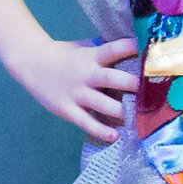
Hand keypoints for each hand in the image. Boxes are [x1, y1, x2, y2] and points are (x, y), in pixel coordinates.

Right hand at [12, 35, 138, 143]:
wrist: (31, 63)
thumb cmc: (63, 55)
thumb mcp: (83, 48)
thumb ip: (104, 51)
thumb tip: (133, 49)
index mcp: (91, 56)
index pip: (114, 49)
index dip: (131, 48)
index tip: (150, 52)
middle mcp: (86, 74)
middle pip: (113, 79)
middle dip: (132, 84)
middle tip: (151, 90)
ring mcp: (77, 93)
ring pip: (104, 105)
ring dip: (122, 111)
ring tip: (139, 117)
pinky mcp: (68, 110)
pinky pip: (87, 122)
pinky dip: (101, 130)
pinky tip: (115, 135)